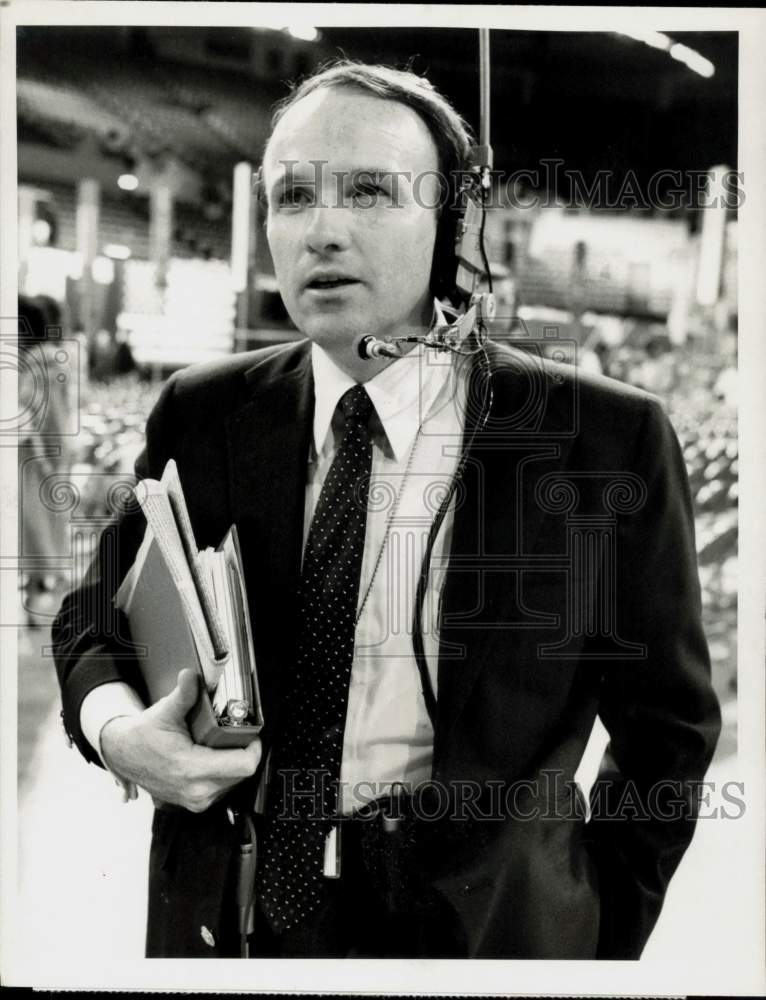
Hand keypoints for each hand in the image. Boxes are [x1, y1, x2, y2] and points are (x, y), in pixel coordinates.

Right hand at [99, 668, 261, 812]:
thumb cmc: (143, 736)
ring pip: (233, 782)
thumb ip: (184, 694)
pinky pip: (222, 787)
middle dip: (242, 751)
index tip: (251, 734)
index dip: (254, 748)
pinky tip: (212, 756)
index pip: (243, 766)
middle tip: (235, 734)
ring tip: (220, 744)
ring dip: (232, 762)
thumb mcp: (165, 712)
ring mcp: (195, 800)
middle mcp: (196, 791)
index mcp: (191, 769)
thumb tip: (191, 675)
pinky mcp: (195, 802)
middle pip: (241, 773)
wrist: (123, 755)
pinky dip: (222, 771)